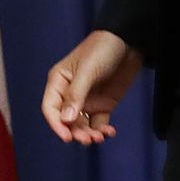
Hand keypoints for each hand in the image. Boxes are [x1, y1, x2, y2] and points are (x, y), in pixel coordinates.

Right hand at [41, 29, 142, 145]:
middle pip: (66, 120)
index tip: (67, 137)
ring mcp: (87, 99)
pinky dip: (102, 130)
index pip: (50, 108)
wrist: (129, 41)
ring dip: (89, 134)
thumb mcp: (87, 71)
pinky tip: (109, 132)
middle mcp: (70, 93)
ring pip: (82, 125)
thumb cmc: (102, 49)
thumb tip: (65, 120)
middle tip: (88, 139)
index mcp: (59, 81)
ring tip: (100, 137)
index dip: (56, 124)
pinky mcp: (103, 104)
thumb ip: (76, 95)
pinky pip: (98, 123)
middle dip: (76, 132)